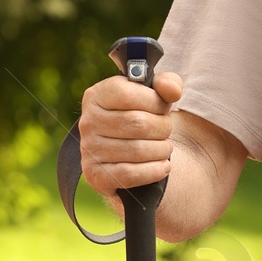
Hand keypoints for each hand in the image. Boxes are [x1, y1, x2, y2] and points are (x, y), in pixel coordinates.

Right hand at [78, 65, 183, 213]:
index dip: (155, 103)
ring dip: (161, 150)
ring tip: (164, 148)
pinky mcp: (96, 175)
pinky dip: (154, 171)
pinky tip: (163, 167)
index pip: (129, 95)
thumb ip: (167, 84)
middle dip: (163, 128)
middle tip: (165, 131)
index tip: (163, 108)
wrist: (124, 155)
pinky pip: (131, 174)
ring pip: (138, 150)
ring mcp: (90, 150)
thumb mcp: (152, 95)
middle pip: (138, 124)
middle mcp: (88, 122)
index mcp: (97, 95)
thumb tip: (173, 90)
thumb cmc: (140, 117)